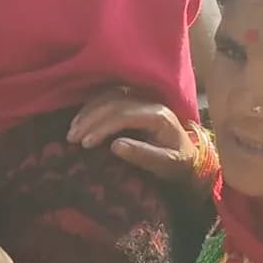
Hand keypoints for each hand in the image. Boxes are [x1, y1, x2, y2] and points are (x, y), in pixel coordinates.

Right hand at [67, 92, 195, 186]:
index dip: (102, 126)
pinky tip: (81, 119)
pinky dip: (93, 107)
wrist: (190, 158)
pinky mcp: (135, 102)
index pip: (124, 114)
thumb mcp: (165, 165)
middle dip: (90, 119)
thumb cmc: (178, 164)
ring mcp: (142, 100)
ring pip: (110, 97)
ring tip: (73, 130)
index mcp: (158, 116)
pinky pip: (111, 98)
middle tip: (72, 137)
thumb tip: (115, 146)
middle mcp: (150, 102)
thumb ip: (143, 155)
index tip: (86, 143)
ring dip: (88, 111)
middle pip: (114, 103)